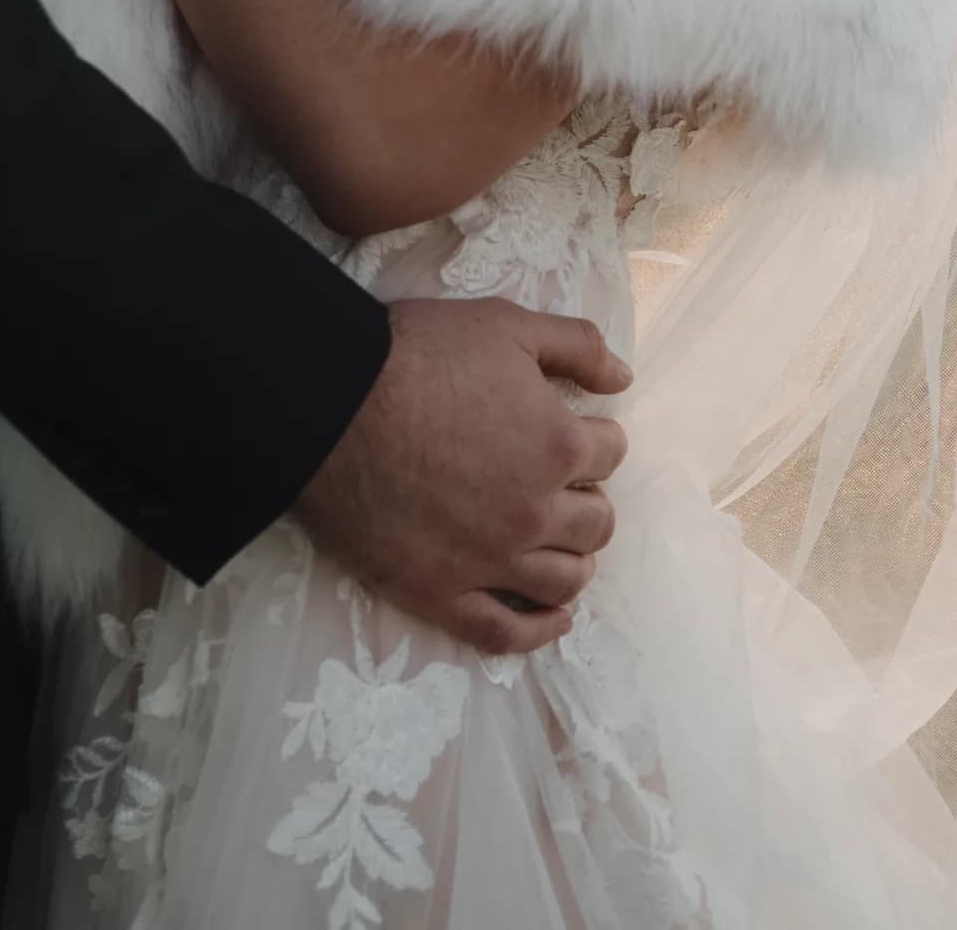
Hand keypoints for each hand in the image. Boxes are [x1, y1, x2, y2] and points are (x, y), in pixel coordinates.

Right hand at [296, 298, 629, 655]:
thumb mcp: (506, 324)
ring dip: (574, 560)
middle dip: (589, 499)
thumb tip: (624, 380)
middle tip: (565, 485)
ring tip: (561, 544)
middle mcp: (535, 512)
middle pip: (595, 523)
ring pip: (564, 581)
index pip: (610, 452)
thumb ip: (577, 346)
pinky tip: (553, 617)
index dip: (596, 437)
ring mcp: (490, 560)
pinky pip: (506, 632)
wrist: (332, 402)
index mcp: (557, 445)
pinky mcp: (442, 592)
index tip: (576, 431)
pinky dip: (539, 630)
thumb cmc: (418, 354)